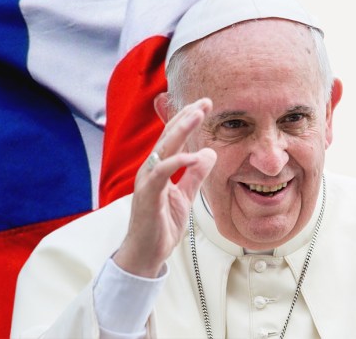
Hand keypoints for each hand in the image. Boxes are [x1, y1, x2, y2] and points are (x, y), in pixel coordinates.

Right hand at [113, 98, 216, 277]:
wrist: (147, 253)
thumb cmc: (161, 225)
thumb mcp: (186, 196)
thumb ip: (195, 175)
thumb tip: (208, 153)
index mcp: (160, 168)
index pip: (174, 137)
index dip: (188, 120)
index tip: (205, 105)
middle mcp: (151, 169)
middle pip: (168, 136)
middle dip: (186, 116)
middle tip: (205, 102)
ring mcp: (147, 180)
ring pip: (164, 148)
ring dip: (181, 130)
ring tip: (198, 115)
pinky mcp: (147, 194)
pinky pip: (162, 173)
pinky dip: (178, 162)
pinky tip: (195, 156)